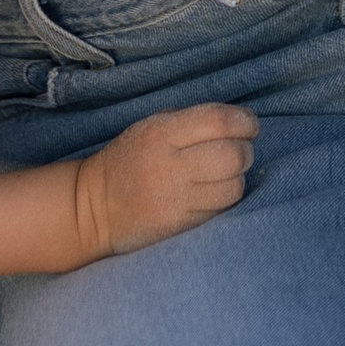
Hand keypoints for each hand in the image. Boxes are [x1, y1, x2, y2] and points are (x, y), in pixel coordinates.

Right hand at [72, 104, 258, 256]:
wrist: (96, 207)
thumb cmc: (130, 159)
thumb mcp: (151, 126)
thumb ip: (192, 121)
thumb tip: (238, 123)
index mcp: (161, 133)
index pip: (219, 121)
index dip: (245, 121)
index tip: (249, 125)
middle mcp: (171, 166)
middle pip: (233, 155)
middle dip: (245, 150)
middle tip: (238, 150)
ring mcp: (177, 199)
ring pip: (233, 186)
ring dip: (237, 177)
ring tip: (225, 174)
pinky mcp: (182, 224)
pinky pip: (221, 209)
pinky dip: (225, 198)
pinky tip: (213, 192)